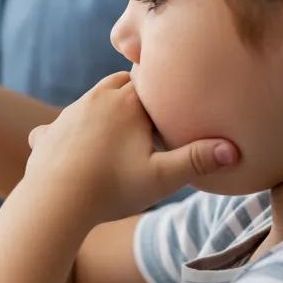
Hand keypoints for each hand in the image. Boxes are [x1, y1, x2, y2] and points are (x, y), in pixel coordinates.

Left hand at [23, 72, 239, 223]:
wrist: (54, 202)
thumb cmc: (111, 189)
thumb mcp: (162, 178)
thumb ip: (197, 160)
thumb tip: (235, 150)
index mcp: (127, 101)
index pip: (151, 80)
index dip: (164, 91)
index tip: (175, 101)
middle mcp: (95, 98)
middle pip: (120, 84)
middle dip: (135, 96)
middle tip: (149, 115)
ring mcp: (68, 114)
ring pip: (91, 101)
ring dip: (104, 112)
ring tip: (117, 135)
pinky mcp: (47, 134)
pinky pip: (57, 126)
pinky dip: (67, 133)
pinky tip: (71, 148)